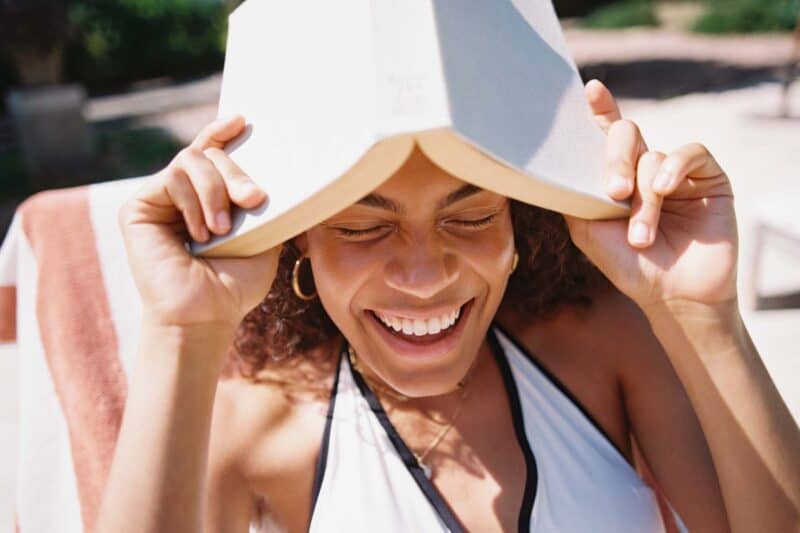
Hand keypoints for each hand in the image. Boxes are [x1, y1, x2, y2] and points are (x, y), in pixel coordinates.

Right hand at [119, 115, 280, 330]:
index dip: (222, 133)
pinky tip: (199, 233)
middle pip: (207, 154)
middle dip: (236, 173)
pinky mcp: (138, 207)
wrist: (207, 315)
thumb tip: (280, 176)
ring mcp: (158, 200)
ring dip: (215, 192)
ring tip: (221, 230)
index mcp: (207, 200)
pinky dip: (193, 202)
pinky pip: (172, 178)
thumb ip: (262, 204)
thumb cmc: (235, 284)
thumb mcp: (263, 236)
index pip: (211, 155)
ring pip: (191, 161)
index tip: (241, 120)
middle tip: (254, 200)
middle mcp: (181, 196)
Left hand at [563, 80, 737, 312]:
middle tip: (613, 192)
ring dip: (645, 197)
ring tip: (640, 235)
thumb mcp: (587, 230)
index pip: (605, 135)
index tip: (590, 90)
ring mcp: (676, 171)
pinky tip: (663, 189)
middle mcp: (644, 168)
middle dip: (615, 160)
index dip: (599, 109)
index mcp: (615, 177)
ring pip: (653, 155)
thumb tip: (556, 163)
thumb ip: (573, 193)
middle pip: (625, 134)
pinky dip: (674, 168)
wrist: (673, 294)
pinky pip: (690, 152)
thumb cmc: (629, 265)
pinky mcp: (708, 177)